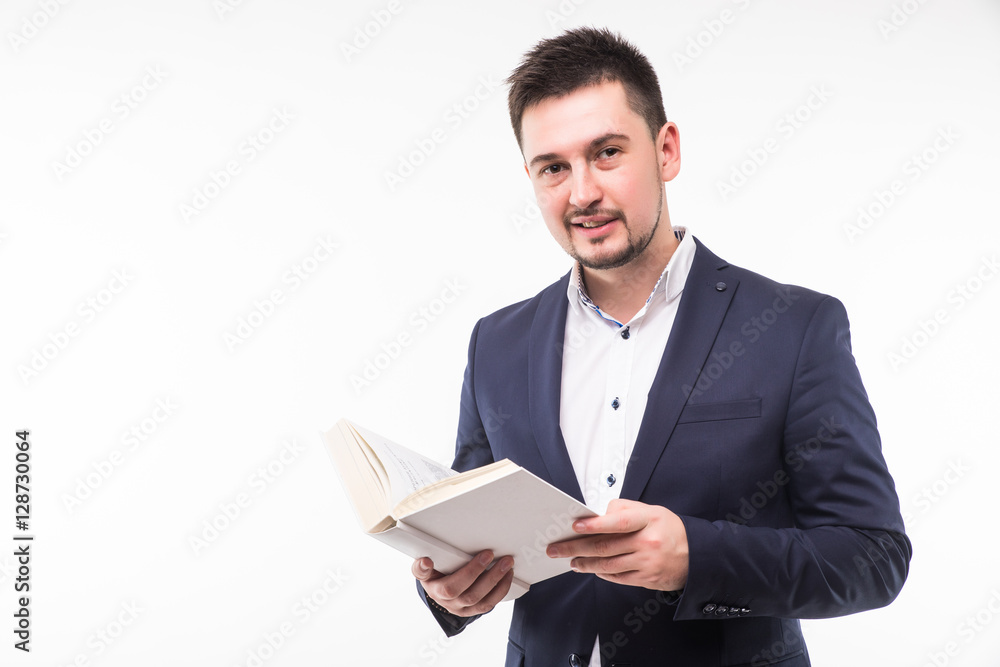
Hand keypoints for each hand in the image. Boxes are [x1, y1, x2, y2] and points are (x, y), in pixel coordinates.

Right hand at [412, 550, 513, 616]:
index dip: (433, 572)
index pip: (434, 581)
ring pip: (481, 600)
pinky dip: (501, 589)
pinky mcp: (473, 610)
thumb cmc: (435, 576)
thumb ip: (423, 566)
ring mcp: (461, 608)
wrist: (440, 591)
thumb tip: (425, 561)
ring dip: (497, 581)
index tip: (428, 561)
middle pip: (467, 593)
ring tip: (507, 565)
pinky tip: (507, 576)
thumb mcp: (426, 570)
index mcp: (434, 588)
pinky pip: (489, 604)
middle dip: (480, 573)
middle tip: (491, 554)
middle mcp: (447, 601)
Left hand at [545, 498, 688, 590]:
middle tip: (557, 549)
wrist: (696, 555)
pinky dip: (601, 573)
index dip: (595, 525)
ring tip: (571, 561)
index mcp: (648, 520)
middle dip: (576, 548)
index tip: (575, 526)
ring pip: (608, 565)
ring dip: (585, 564)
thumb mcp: (651, 511)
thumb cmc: (669, 529)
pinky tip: (591, 569)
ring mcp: (647, 563)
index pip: (618, 522)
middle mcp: (647, 542)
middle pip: (606, 546)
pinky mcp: (646, 579)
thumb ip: (624, 510)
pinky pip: (617, 578)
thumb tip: (598, 515)